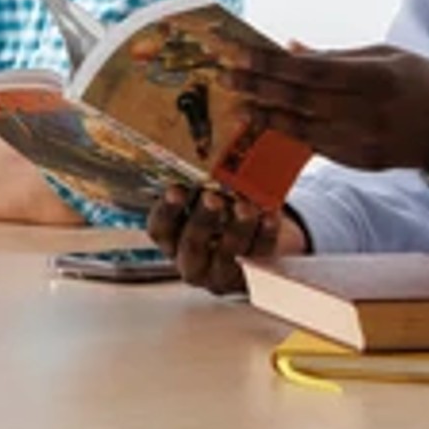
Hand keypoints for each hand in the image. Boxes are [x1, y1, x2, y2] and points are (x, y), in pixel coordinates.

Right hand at [145, 184, 295, 294]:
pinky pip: (258, 254)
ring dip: (236, 228)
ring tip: (244, 207)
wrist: (254, 236)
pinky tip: (269, 216)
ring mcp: (221, 272)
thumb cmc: (220, 212)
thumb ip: (197, 187)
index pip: (160, 229)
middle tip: (212, 198)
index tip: (176, 190)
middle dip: (202, 220)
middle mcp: (191, 261)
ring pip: (226, 253)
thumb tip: (201, 154)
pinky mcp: (252, 274)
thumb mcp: (201, 201)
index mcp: (171, 240)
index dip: (166, 211)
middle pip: (191, 245)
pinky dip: (265, 234)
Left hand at [222, 44, 428, 174]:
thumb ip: (336, 56)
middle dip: (259, 88)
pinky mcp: (359, 161)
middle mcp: (366, 112)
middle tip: (225, 77)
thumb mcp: (385, 55)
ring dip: (266, 116)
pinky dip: (288, 135)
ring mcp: (362, 141)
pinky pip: (315, 147)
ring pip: (302, 128)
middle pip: (301, 100)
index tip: (240, 55)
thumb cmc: (418, 81)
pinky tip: (266, 125)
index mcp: (374, 79)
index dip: (272, 64)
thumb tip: (290, 48)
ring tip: (237, 104)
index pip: (311, 71)